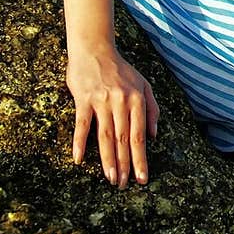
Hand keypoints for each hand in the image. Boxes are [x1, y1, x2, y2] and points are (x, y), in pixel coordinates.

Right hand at [66, 46, 158, 188]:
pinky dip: (79, 142)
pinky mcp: (83, 99)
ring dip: (108, 159)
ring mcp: (101, 101)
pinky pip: (82, 124)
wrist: (94, 48)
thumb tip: (154, 136)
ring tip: (111, 179)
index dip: (141, 159)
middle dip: (125, 165)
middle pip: (124, 139)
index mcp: (137, 100)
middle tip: (124, 185)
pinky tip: (79, 160)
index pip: (139, 136)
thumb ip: (152, 109)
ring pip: (105, 136)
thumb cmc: (120, 69)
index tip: (141, 178)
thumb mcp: (144, 84)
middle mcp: (121, 102)